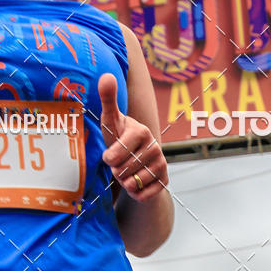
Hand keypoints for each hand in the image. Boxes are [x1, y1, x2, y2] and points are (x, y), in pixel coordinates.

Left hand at [99, 72, 167, 200]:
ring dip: (124, 182)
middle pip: (125, 169)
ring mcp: (161, 165)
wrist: (134, 160)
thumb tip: (106, 75)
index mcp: (141, 131)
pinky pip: (143, 195)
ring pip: (133, 183)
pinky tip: (133, 184)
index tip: (108, 157)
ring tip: (125, 173)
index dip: (112, 156)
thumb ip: (108, 99)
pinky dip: (134, 194)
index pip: (121, 150)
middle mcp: (155, 147)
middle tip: (117, 164)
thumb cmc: (118, 138)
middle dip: (116, 170)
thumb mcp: (110, 121)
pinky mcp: (164, 181)